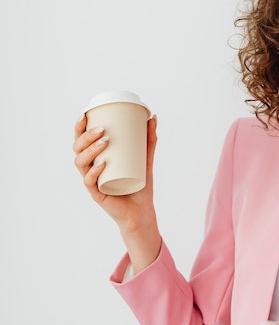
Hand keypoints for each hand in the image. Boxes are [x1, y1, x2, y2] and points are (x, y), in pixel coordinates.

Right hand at [73, 113, 161, 271]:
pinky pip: (90, 182)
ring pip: (81, 163)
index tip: (85, 114)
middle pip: (78, 149)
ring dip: (90, 150)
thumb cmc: (140, 182)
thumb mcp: (146, 156)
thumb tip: (153, 116)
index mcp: (96, 158)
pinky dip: (95, 171)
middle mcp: (90, 168)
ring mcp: (92, 181)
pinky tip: (102, 164)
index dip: (79, 128)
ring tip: (105, 142)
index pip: (81, 140)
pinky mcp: (97, 194)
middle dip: (86, 137)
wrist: (141, 210)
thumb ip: (149, 138)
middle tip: (103, 129)